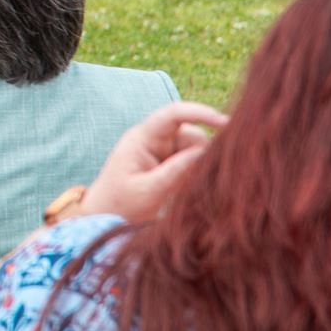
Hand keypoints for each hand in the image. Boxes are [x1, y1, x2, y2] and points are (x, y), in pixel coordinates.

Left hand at [79, 99, 225, 220]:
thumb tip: (205, 152)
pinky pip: (193, 162)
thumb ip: (176, 171)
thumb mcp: (149, 191)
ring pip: (196, 150)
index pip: (173, 114)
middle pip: (192, 135)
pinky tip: (184, 193)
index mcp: (142, 138)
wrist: (105, 217)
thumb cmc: (121, 204)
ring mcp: (162, 151)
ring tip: (182, 193)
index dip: (200, 113)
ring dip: (199, 168)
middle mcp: (154, 139)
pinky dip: (196, 175)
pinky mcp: (168, 164)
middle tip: (195, 183)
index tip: (225, 123)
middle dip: (202, 155)